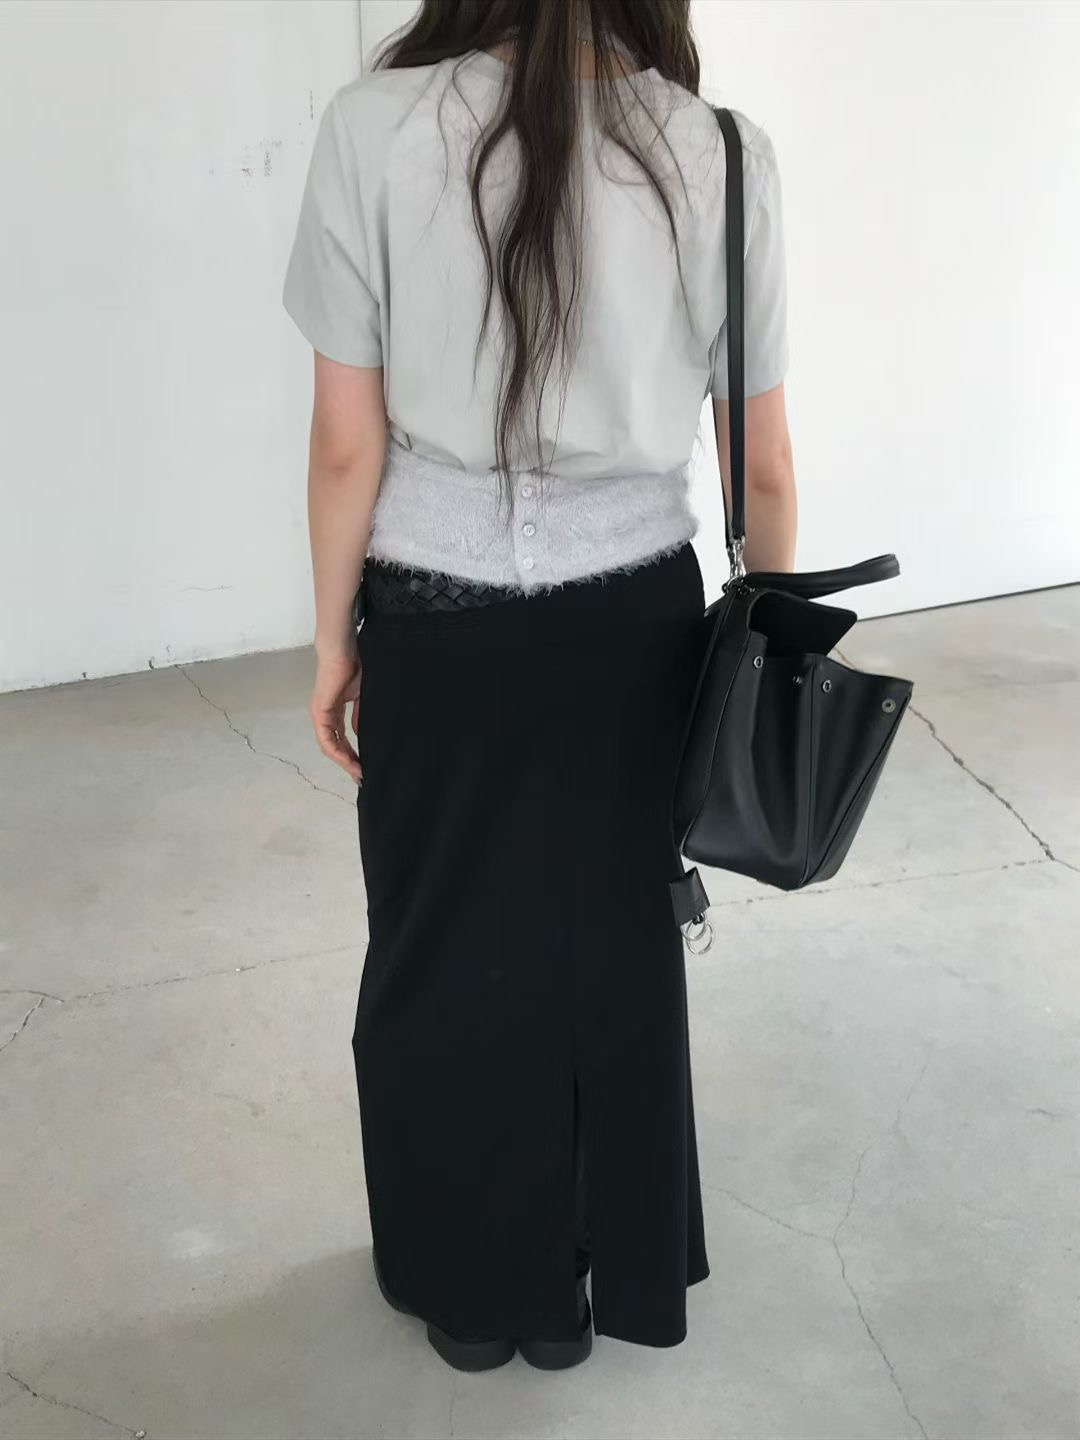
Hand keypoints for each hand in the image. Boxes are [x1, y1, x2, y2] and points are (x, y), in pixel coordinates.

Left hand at [309, 653, 362, 783]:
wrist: (344, 652)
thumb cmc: (354, 668)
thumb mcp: (361, 697)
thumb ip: (359, 716)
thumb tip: (360, 734)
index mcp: (333, 711)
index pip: (340, 739)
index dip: (351, 755)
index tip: (364, 767)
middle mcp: (323, 716)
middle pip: (334, 747)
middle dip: (348, 763)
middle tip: (362, 777)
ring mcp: (320, 715)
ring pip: (329, 747)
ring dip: (343, 762)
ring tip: (358, 773)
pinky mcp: (320, 713)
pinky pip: (327, 740)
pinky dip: (338, 753)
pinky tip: (350, 761)